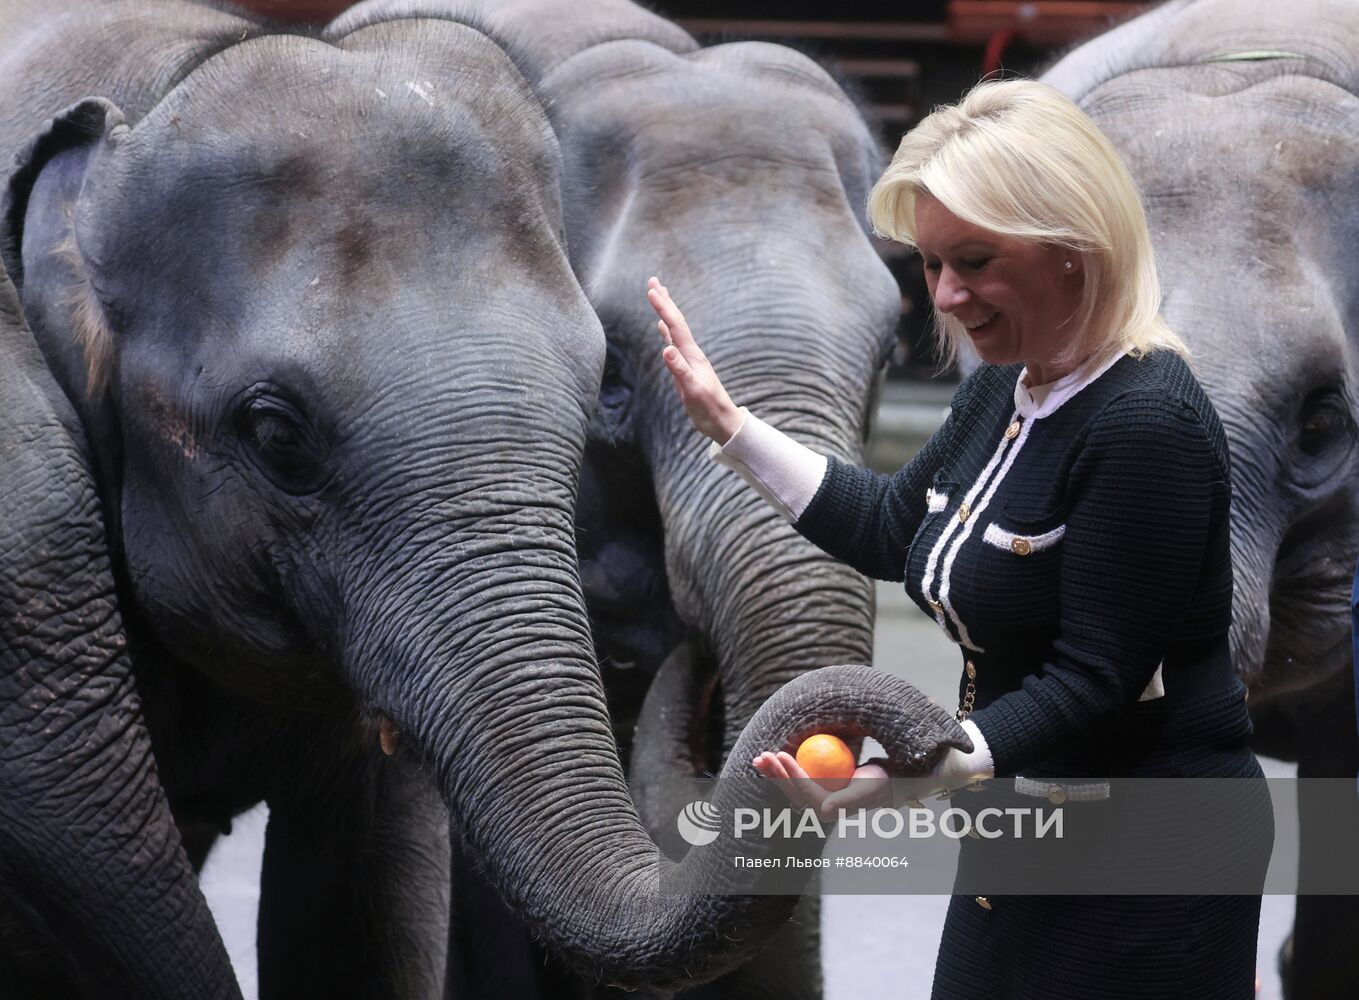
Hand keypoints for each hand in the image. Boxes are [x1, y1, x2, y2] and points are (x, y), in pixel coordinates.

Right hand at [646, 276, 742, 443]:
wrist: (722, 421)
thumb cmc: (709, 409)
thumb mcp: (693, 390)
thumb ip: (680, 370)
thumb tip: (666, 350)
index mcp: (692, 356)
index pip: (676, 326)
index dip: (663, 307)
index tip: (651, 290)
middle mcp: (691, 353)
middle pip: (676, 321)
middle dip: (665, 301)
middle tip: (653, 281)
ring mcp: (688, 359)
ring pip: (675, 329)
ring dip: (665, 311)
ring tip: (658, 295)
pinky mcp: (686, 367)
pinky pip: (674, 342)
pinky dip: (666, 331)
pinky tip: (662, 327)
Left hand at [752, 750, 891, 820]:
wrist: (884, 781)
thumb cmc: (877, 783)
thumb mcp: (865, 790)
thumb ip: (846, 801)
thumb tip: (825, 811)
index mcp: (827, 811)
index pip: (804, 790)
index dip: (791, 772)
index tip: (781, 753)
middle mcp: (817, 808)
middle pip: (791, 790)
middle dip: (775, 773)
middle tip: (763, 756)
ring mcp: (813, 799)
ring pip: (787, 786)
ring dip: (772, 772)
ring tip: (759, 759)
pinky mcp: (812, 790)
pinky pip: (792, 779)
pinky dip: (780, 769)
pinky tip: (769, 759)